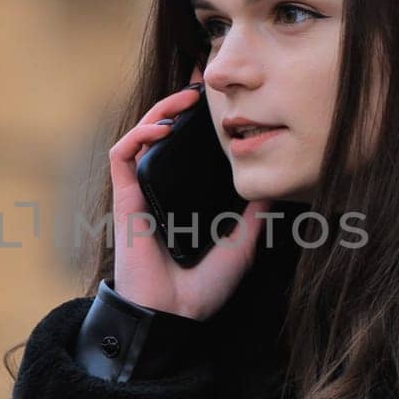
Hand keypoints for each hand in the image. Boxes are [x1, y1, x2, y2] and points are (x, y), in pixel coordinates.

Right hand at [106, 65, 272, 319]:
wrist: (171, 318)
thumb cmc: (200, 290)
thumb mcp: (241, 245)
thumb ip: (255, 218)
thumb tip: (276, 188)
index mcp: (181, 198)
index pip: (185, 149)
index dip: (195, 120)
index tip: (217, 97)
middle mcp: (158, 191)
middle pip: (162, 135)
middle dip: (178, 102)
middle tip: (202, 80)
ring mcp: (139, 194)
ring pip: (140, 137)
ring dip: (159, 110)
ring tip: (185, 96)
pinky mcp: (124, 200)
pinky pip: (121, 155)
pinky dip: (139, 134)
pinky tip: (162, 127)